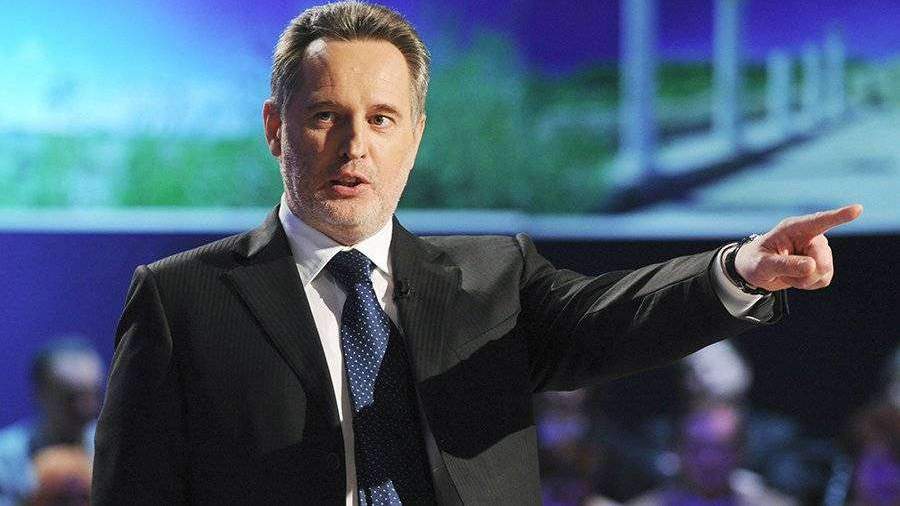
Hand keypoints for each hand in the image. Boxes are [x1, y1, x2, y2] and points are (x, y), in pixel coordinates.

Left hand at [734, 204, 862, 291]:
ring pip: (825, 272)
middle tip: (785, 273)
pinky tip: (796, 278)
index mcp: (793, 228)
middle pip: (822, 259)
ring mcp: (818, 250)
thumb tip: (812, 267)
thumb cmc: (755, 261)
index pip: (819, 221)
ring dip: (805, 280)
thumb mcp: (762, 265)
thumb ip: (784, 265)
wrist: (755, 271)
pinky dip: (809, 284)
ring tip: (787, 273)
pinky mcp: (821, 264)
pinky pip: (824, 280)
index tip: (857, 209)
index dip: (839, 216)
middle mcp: (810, 236)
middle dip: (805, 274)